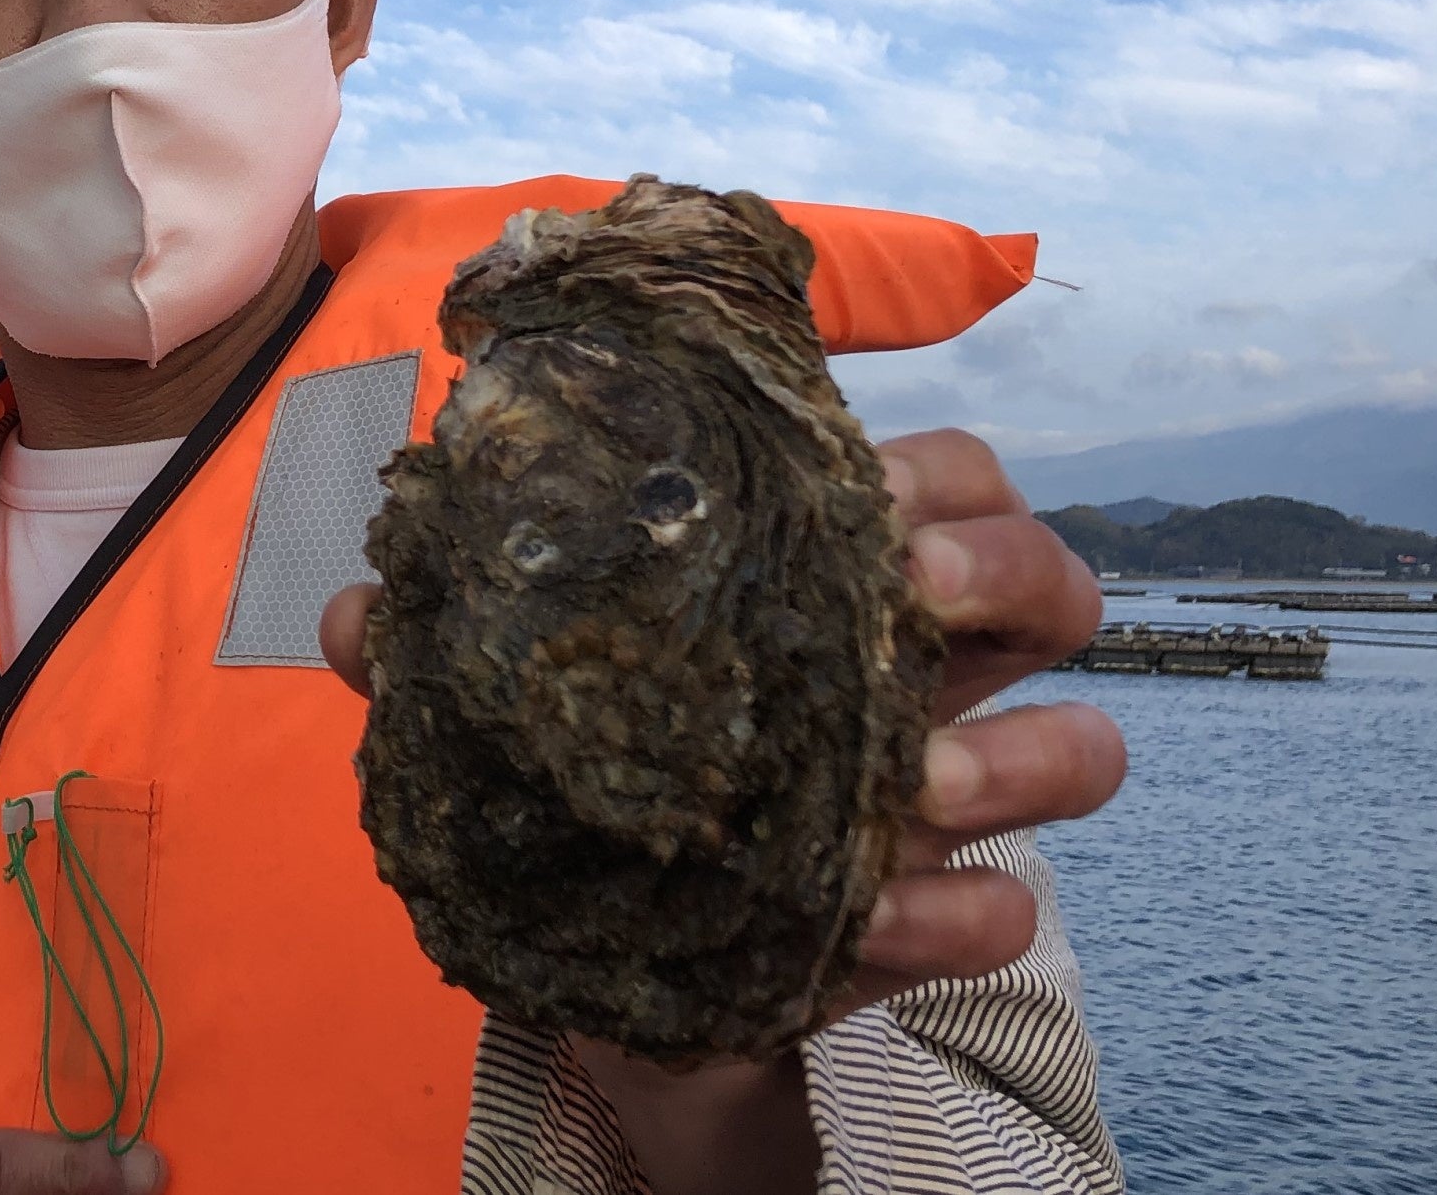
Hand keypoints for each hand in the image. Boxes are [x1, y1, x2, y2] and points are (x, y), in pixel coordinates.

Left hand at [319, 426, 1124, 1194]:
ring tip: (915, 785)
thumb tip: (351, 613)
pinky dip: (958, 915)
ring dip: (1025, 750)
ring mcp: (946, 797)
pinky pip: (1012, 914)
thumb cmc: (594, 772)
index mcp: (833, 578)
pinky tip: (870, 921)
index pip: (942, 474)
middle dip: (1010, 567)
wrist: (619, 964)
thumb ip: (444, 648)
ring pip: (1085, 743)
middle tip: (914, 596)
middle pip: (1046, 572)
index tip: (864, 493)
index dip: (932, 471)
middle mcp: (920, 670)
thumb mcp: (518, 698)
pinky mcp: (934, 921)